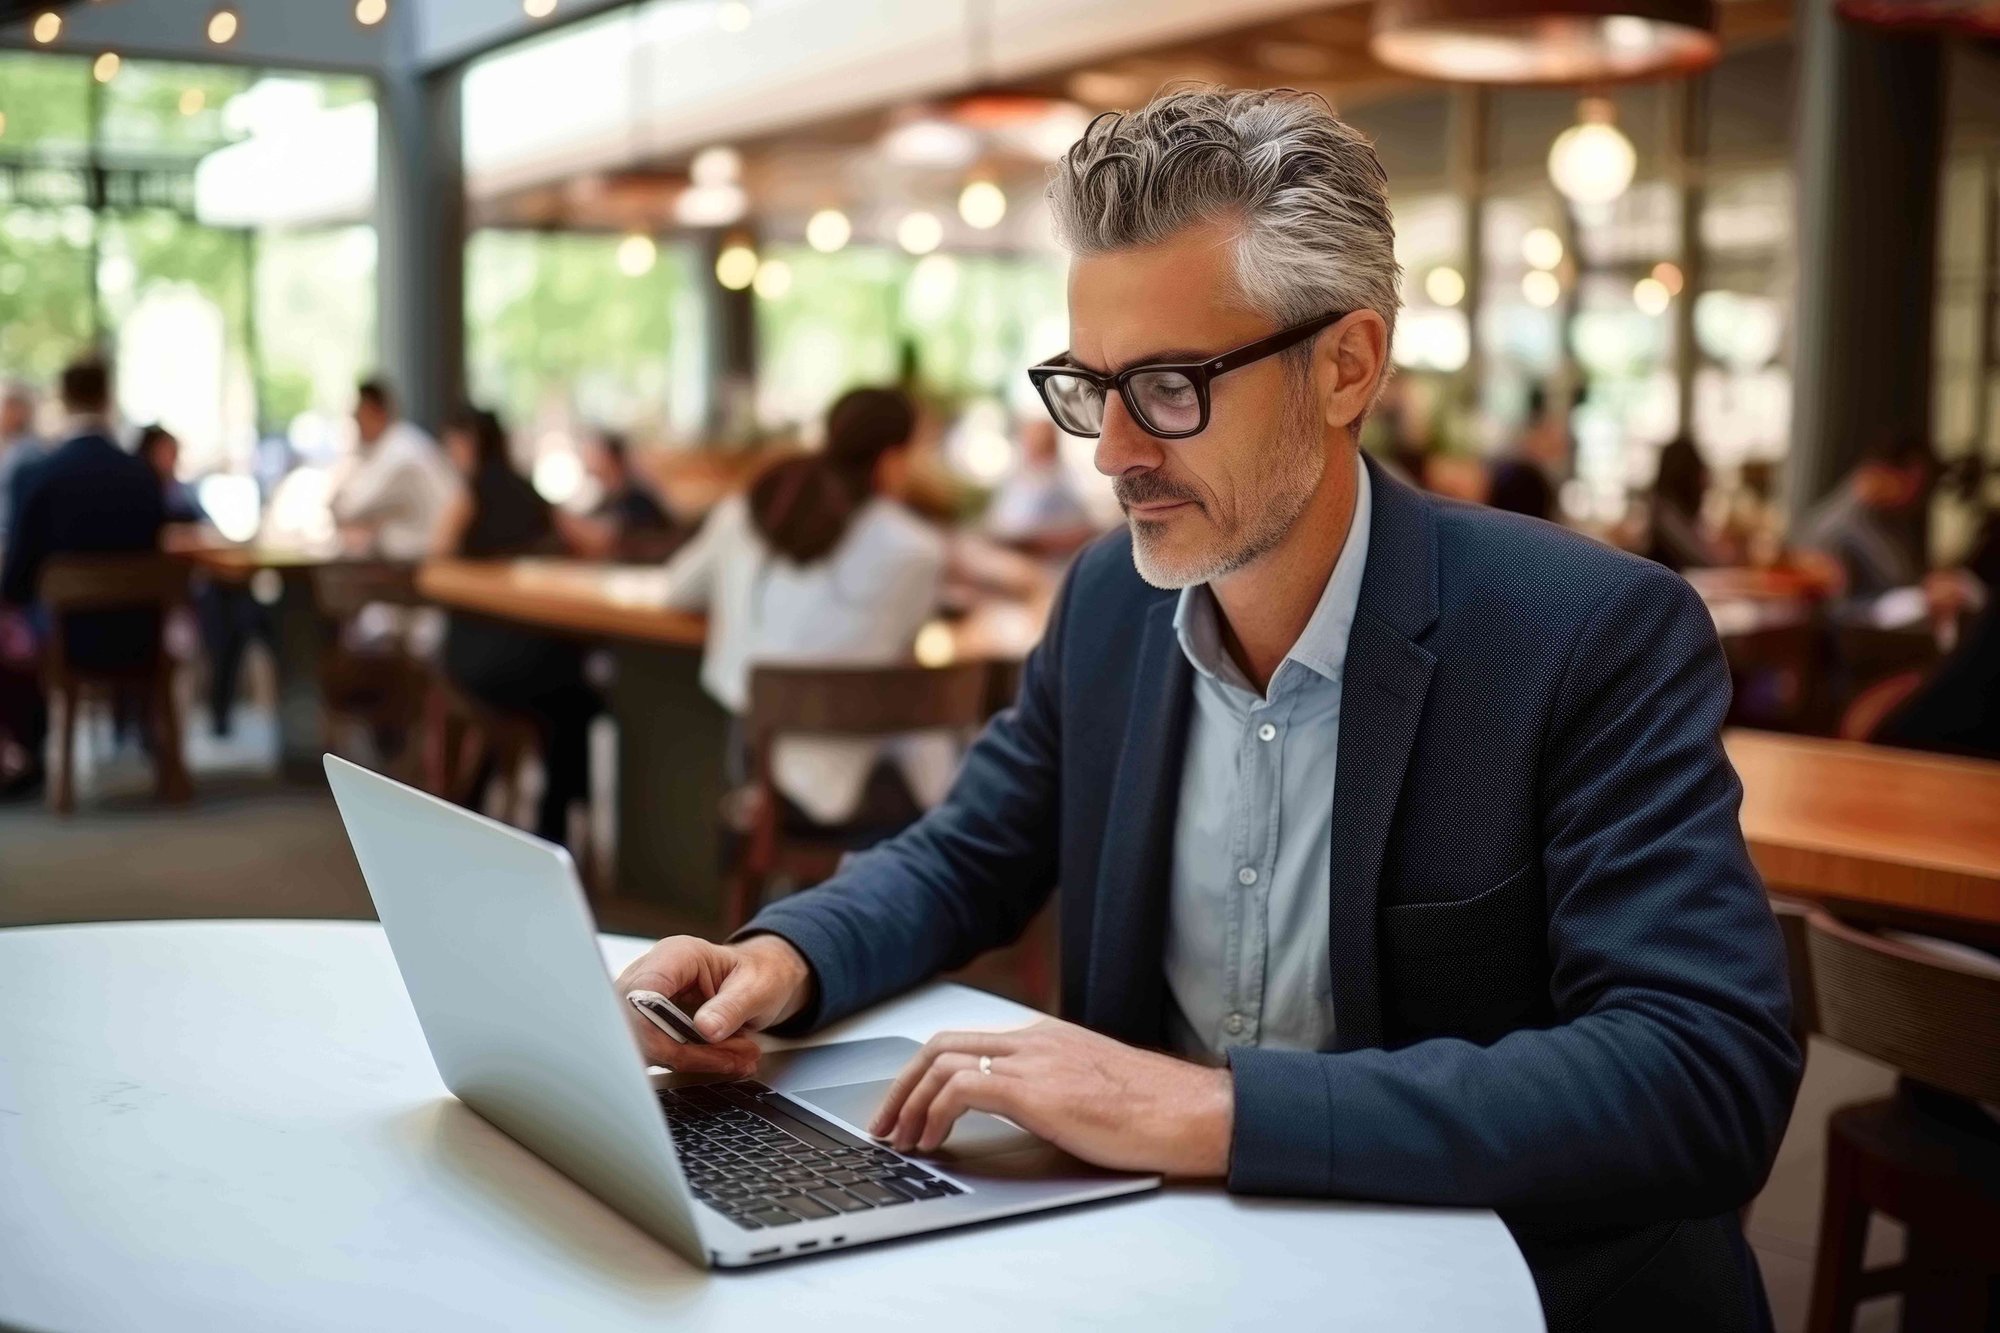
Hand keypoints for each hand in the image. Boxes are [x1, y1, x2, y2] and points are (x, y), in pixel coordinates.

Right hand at [612, 933, 813, 1077]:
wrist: (762, 979)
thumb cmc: (759, 974)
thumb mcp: (757, 987)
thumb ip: (731, 1007)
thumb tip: (705, 1030)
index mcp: (675, 955)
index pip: (642, 993)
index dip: (653, 1028)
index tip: (686, 1052)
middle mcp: (653, 975)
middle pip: (640, 1025)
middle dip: (684, 1052)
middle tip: (733, 1058)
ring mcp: (648, 1001)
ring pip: (648, 1045)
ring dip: (692, 1061)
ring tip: (736, 1058)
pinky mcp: (652, 1025)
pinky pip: (660, 1053)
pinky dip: (692, 1064)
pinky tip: (725, 1062)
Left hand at [867, 1018, 1232, 1177]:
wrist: (1190, 1112)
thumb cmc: (1152, 1109)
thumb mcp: (1089, 1087)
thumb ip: (1050, 1087)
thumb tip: (1017, 1112)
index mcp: (1045, 1037)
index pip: (964, 1040)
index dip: (923, 1073)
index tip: (905, 1106)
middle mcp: (1033, 1039)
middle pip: (941, 1045)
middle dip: (901, 1084)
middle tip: (885, 1123)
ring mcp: (1035, 1060)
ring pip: (942, 1062)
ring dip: (909, 1103)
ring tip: (901, 1140)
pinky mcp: (1038, 1090)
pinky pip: (963, 1089)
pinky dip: (935, 1114)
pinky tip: (933, 1141)